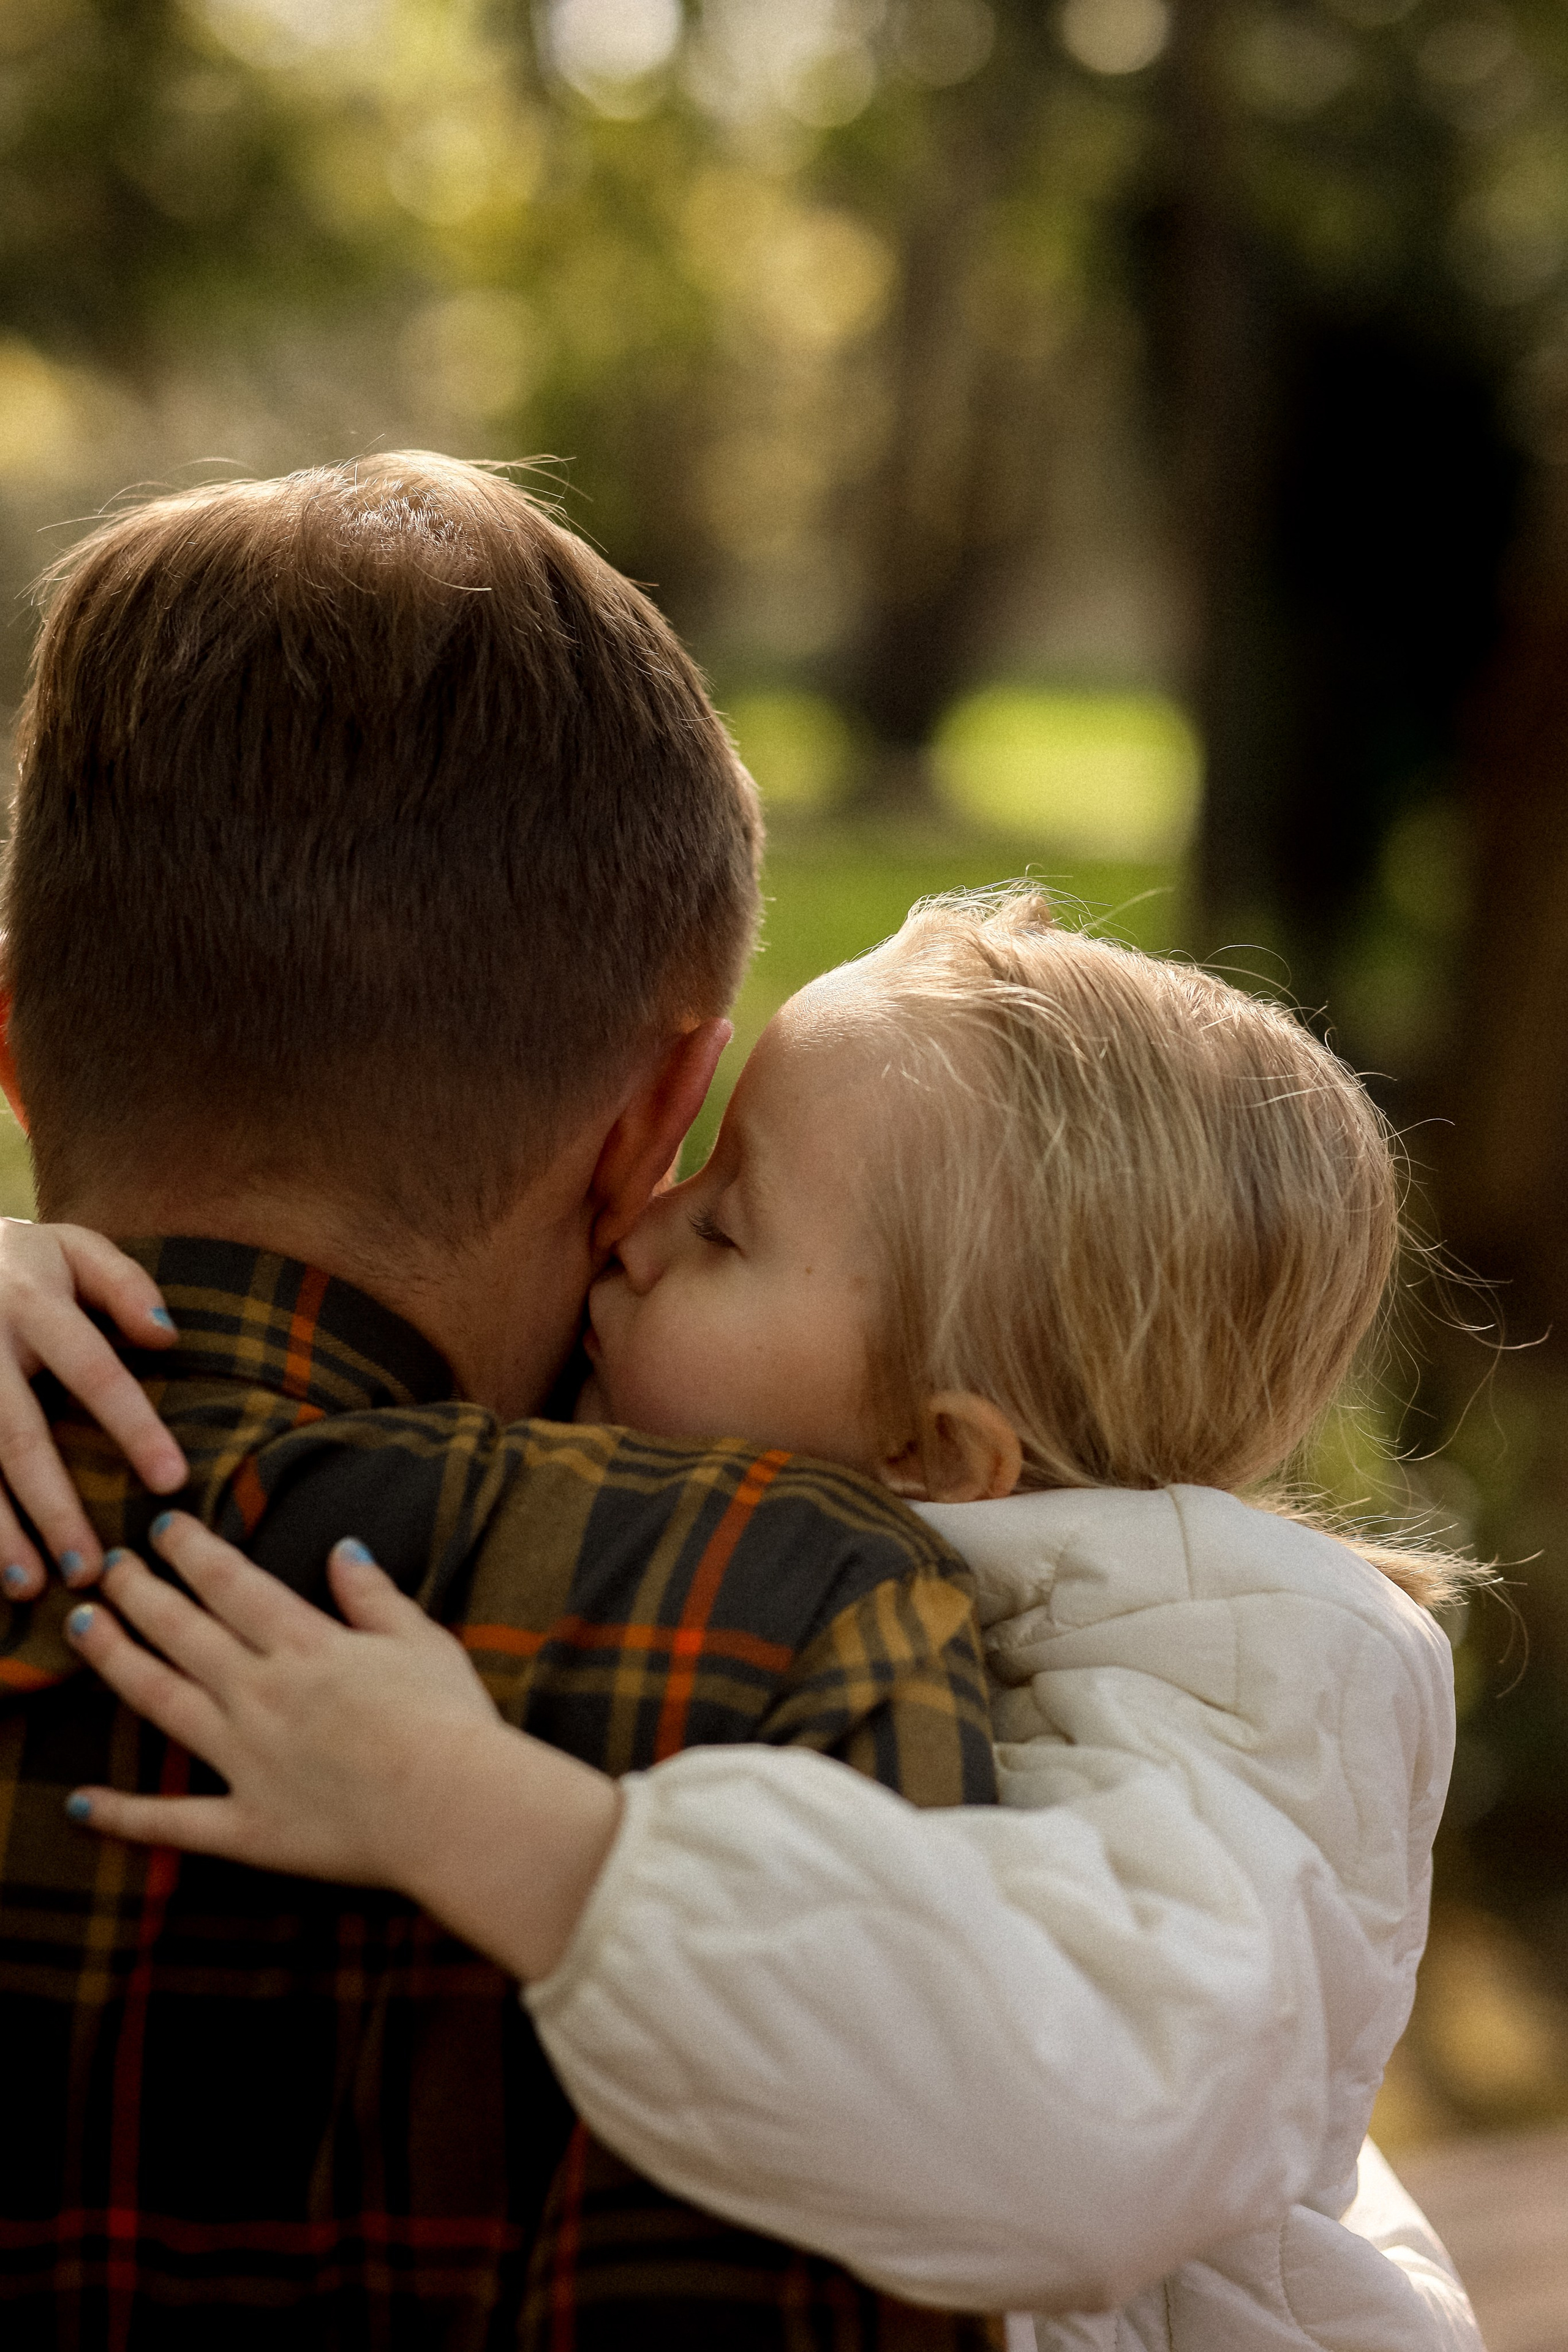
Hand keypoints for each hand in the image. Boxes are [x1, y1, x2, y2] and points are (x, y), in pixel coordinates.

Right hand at [0, 1222, 186, 1599]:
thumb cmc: (20, 1259)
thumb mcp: (74, 1246)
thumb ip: (123, 1284)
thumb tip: (167, 1335)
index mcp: (32, 1302)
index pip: (94, 1372)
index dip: (133, 1428)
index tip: (172, 1483)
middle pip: (18, 1437)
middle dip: (53, 1507)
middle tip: (91, 1569)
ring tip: (30, 1587)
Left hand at [64, 1515, 622, 1978]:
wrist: (458, 1810)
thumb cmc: (452, 1722)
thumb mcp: (422, 1640)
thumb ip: (373, 1596)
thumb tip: (343, 1549)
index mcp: (306, 1645)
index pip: (231, 1583)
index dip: (191, 1550)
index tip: (161, 1528)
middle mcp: (262, 1693)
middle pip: (183, 1631)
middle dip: (138, 1592)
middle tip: (104, 1566)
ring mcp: (247, 1760)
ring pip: (162, 1701)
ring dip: (115, 1661)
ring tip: (81, 1628)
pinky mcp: (249, 1826)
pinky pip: (173, 1821)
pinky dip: (123, 1815)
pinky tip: (79, 1803)